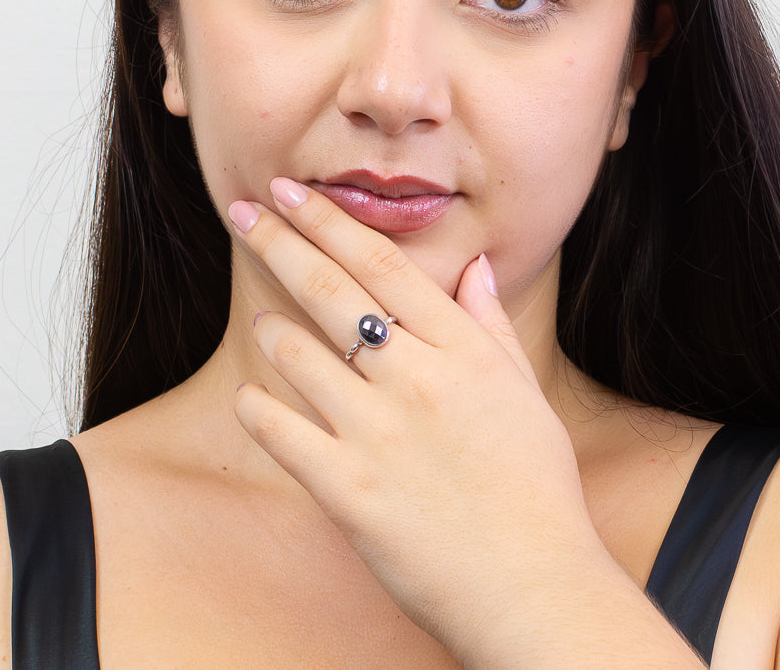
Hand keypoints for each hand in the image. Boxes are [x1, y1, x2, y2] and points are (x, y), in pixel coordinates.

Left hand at [230, 177, 601, 664]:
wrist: (534, 586)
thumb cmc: (536, 489)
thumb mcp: (525, 395)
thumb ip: (492, 325)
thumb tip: (475, 267)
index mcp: (462, 350)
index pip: (382, 264)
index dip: (328, 220)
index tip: (291, 192)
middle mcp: (417, 377)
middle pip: (333, 292)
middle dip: (280, 242)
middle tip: (243, 211)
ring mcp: (379, 432)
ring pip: (299, 354)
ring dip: (273, 328)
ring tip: (264, 318)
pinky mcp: (349, 489)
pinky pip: (282, 432)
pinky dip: (258, 408)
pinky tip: (250, 397)